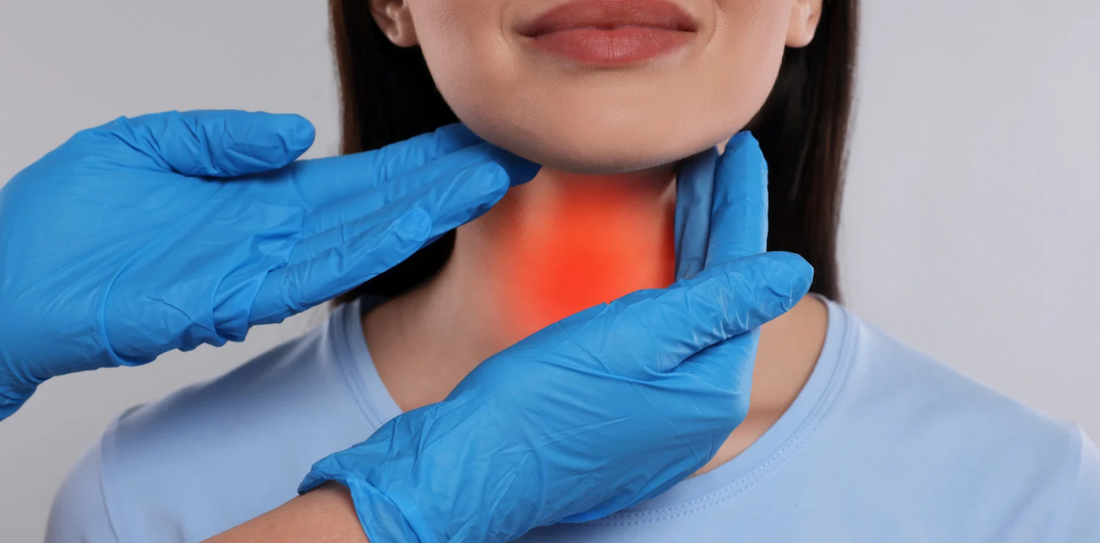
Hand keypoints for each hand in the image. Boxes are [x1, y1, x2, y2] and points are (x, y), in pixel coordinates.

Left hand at [0, 110, 537, 418]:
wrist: (8, 278)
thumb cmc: (67, 218)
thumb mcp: (150, 144)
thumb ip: (226, 137)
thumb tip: (295, 134)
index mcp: (259, 197)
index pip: (354, 178)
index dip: (413, 162)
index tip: (464, 143)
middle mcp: (275, 235)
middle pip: (376, 205)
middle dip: (442, 182)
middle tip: (505, 155)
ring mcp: (264, 266)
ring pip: (365, 235)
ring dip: (427, 210)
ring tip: (486, 178)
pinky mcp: (240, 293)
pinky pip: (322, 266)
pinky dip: (376, 242)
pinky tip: (420, 219)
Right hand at [297, 132, 805, 542]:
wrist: (472, 469)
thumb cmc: (541, 402)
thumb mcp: (633, 339)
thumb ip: (718, 303)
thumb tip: (795, 270)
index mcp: (712, 388)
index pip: (742, 275)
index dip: (741, 205)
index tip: (743, 147)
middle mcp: (698, 410)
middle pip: (719, 294)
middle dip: (716, 222)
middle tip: (713, 158)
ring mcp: (664, 421)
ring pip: (690, 316)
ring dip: (692, 253)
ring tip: (689, 194)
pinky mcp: (629, 422)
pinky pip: (662, 343)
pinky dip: (663, 291)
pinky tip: (648, 262)